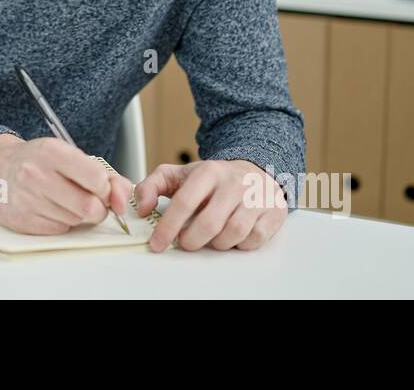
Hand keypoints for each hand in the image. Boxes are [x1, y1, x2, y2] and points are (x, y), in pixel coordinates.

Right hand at [0, 135, 133, 234]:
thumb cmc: (40, 161)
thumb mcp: (71, 156)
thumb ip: (106, 176)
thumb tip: (122, 200)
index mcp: (52, 152)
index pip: (96, 178)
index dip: (106, 188)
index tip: (102, 188)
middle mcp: (35, 174)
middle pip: (88, 207)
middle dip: (97, 208)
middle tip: (90, 200)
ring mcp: (26, 199)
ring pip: (74, 221)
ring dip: (78, 216)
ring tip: (65, 200)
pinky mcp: (20, 220)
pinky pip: (58, 230)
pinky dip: (61, 223)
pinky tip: (50, 209)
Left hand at [135, 159, 287, 252]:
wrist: (255, 168)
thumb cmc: (213, 178)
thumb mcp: (179, 175)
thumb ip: (152, 186)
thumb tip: (141, 207)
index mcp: (208, 171)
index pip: (184, 201)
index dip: (168, 226)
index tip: (157, 243)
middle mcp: (234, 183)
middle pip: (209, 223)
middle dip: (192, 240)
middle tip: (186, 242)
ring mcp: (257, 197)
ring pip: (233, 234)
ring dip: (216, 243)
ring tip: (211, 236)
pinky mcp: (273, 212)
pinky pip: (254, 239)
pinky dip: (240, 244)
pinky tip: (233, 236)